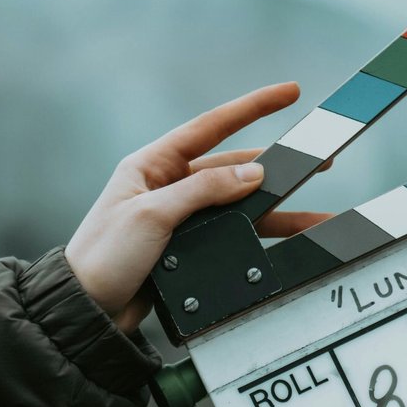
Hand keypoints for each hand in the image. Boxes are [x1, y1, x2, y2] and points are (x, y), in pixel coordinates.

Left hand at [66, 82, 331, 331]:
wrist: (87, 313)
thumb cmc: (104, 258)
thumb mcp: (152, 215)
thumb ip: (204, 190)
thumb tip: (253, 173)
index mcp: (152, 165)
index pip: (211, 127)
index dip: (253, 107)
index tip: (290, 93)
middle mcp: (168, 187)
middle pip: (235, 168)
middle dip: (278, 167)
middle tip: (319, 163)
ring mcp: (180, 219)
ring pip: (240, 207)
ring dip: (277, 212)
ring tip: (317, 219)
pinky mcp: (188, 250)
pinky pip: (233, 236)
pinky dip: (259, 238)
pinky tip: (285, 243)